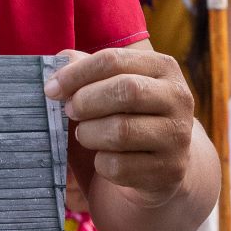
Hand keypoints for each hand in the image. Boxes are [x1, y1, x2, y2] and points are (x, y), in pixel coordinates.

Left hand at [47, 46, 194, 207]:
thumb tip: (61, 60)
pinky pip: (119, 167)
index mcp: (163, 67)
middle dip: (86, 102)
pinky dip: (101, 163)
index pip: (113, 60)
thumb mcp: (111, 83)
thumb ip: (86, 67)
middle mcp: (178, 98)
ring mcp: (177, 136)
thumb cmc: (128, 112)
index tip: (52, 89)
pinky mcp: (169, 170)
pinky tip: (104, 157)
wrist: (162, 158)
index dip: (76, 74)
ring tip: (85, 134)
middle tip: (69, 111)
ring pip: (121, 131)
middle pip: (125, 91)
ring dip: (89, 134)